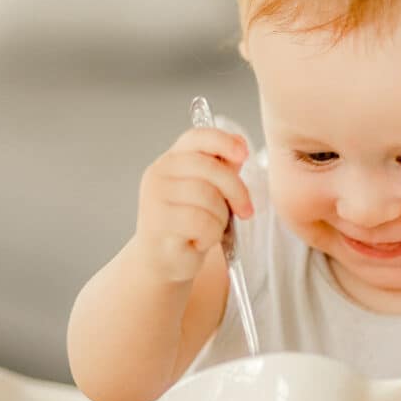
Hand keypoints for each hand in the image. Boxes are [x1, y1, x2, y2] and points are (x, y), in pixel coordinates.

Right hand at [133, 127, 252, 282]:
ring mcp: (155, 197)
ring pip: (209, 198)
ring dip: (220, 219)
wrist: (161, 262)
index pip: (197, 138)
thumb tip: (239, 144)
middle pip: (211, 169)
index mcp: (171, 160)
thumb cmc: (187, 227)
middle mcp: (159, 174)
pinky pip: (202, 222)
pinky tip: (198, 241)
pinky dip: (210, 236)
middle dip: (236, 192)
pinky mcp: (158, 222)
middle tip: (245, 211)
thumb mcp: (207, 193)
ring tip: (209, 229)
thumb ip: (221, 169)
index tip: (244, 154)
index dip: (223, 141)